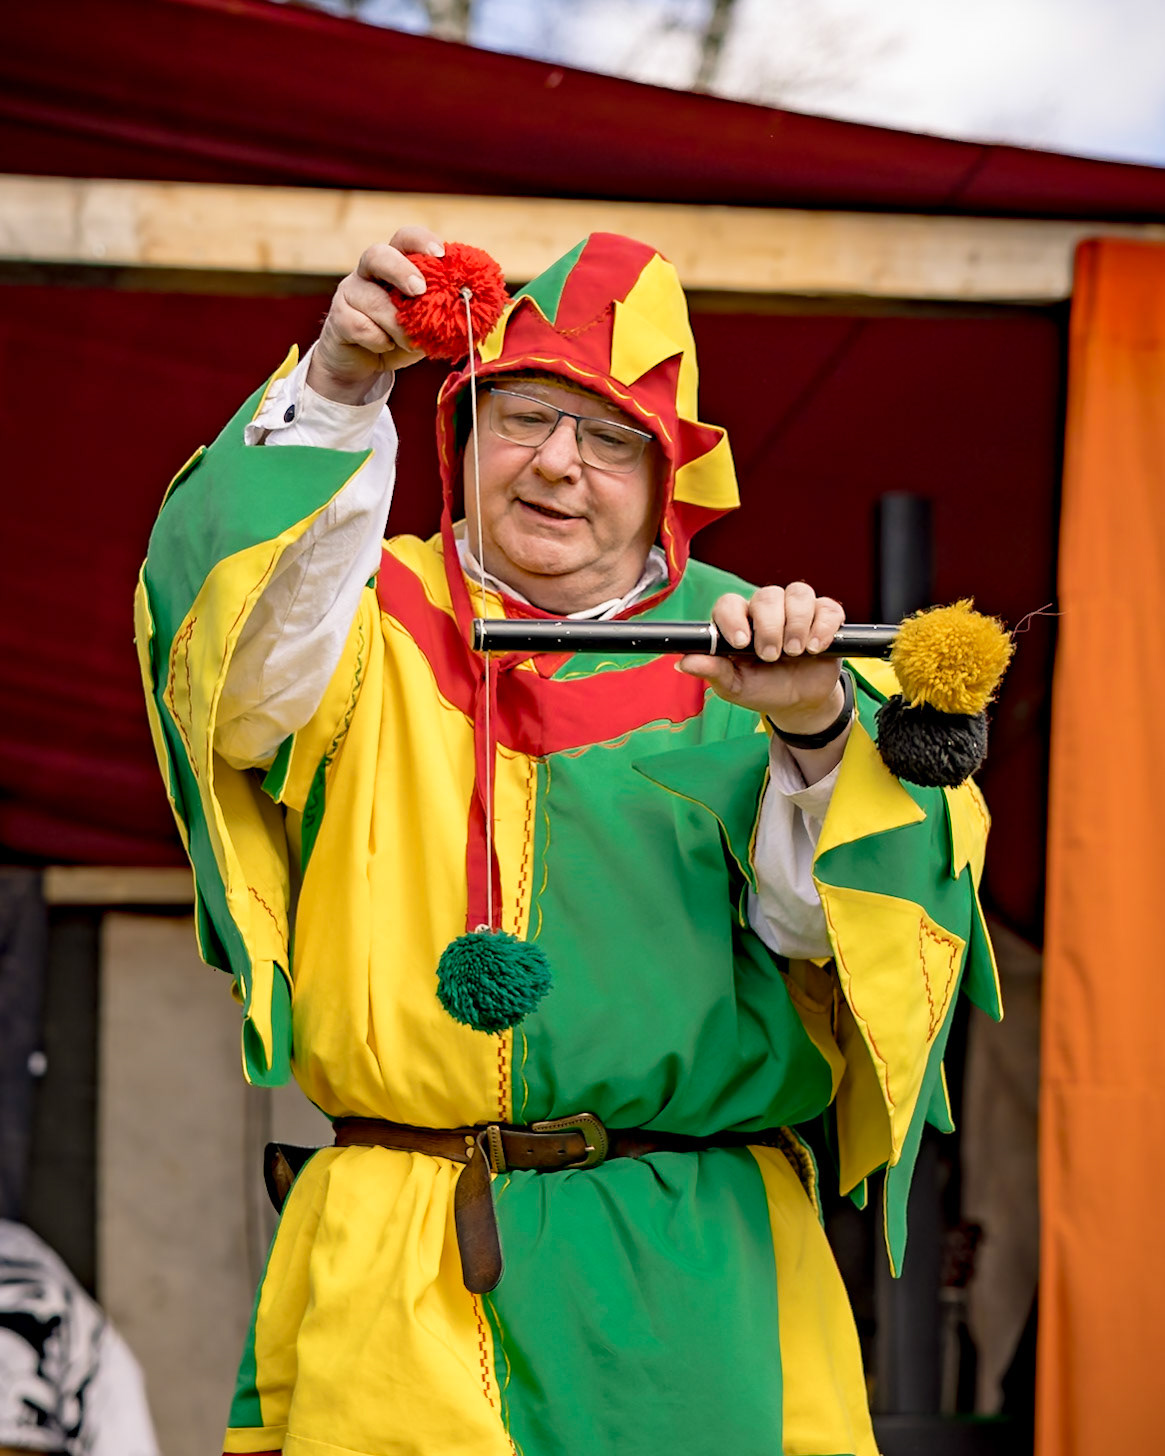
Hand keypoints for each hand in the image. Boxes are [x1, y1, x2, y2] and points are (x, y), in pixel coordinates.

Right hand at [308, 227, 444, 402]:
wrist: (363, 363)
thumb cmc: (399, 336)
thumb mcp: (427, 324)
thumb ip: (445, 313)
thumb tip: (476, 311)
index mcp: (395, 264)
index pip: (405, 239)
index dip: (422, 241)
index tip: (441, 254)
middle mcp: (370, 272)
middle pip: (377, 255)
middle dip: (401, 270)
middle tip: (420, 290)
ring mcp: (351, 292)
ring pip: (372, 300)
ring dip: (397, 324)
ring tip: (409, 341)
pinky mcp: (338, 318)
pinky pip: (359, 326)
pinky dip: (378, 340)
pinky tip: (384, 347)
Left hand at [679, 583, 845, 732]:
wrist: (799, 703)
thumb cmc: (763, 688)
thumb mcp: (735, 687)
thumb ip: (713, 671)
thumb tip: (683, 663)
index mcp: (738, 622)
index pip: (730, 604)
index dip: (734, 618)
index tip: (741, 643)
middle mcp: (766, 610)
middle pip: (767, 596)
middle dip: (770, 627)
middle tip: (772, 655)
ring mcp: (796, 611)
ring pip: (798, 594)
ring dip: (797, 624)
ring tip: (796, 652)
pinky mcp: (824, 617)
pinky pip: (827, 608)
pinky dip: (822, 627)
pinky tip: (817, 648)